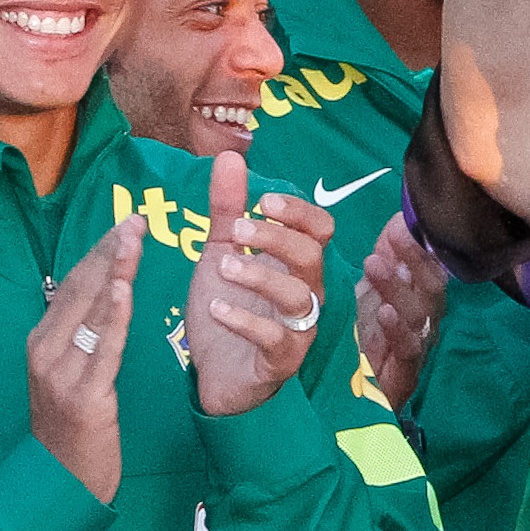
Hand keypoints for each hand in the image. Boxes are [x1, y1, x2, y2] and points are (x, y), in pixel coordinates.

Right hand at [28, 218, 141, 501]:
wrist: (60, 485)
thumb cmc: (71, 429)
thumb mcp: (66, 375)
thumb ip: (79, 337)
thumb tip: (102, 295)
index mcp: (41, 341)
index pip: (73, 285)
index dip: (100, 251)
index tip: (125, 223)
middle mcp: (45, 351)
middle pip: (82, 290)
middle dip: (110, 251)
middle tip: (136, 218)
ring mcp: (61, 373)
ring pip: (93, 312)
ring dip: (116, 271)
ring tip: (134, 238)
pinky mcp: (84, 397)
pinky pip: (103, 350)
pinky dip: (115, 316)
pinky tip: (126, 289)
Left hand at [189, 155, 330, 418]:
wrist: (210, 373)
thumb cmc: (226, 308)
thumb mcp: (220, 253)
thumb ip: (226, 209)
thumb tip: (229, 156)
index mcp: (295, 265)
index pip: (319, 229)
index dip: (298, 212)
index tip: (263, 201)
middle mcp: (305, 294)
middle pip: (312, 257)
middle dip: (276, 238)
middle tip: (238, 229)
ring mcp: (297, 330)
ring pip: (298, 297)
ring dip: (260, 275)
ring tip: (223, 265)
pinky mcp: (279, 363)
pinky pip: (276, 340)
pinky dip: (246, 320)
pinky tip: (216, 307)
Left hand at [353, 218, 446, 412]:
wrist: (351, 392)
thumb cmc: (367, 333)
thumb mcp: (374, 288)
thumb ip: (387, 255)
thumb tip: (401, 216)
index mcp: (420, 295)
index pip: (430, 263)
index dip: (418, 242)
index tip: (400, 220)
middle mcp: (425, 319)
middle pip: (432, 285)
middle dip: (415, 258)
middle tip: (392, 237)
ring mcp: (418, 346)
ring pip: (420, 314)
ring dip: (398, 287)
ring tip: (373, 265)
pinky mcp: (405, 375)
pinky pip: (409, 350)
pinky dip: (398, 330)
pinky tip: (384, 312)